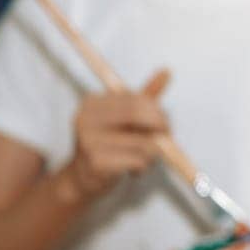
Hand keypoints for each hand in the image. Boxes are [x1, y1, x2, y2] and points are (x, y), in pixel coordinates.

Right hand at [60, 69, 169, 203]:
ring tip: (144, 157)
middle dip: (160, 126)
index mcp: (92, 103)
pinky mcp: (97, 163)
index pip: (137, 99)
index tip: (165, 123)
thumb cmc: (109, 143)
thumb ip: (145, 96)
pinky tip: (133, 169)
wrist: (81, 179)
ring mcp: (89, 141)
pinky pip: (138, 161)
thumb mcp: (125, 117)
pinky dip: (143, 166)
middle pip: (139, 114)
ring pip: (144, 142)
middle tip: (165, 137)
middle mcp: (86, 119)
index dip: (158, 111)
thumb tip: (167, 71)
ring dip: (153, 152)